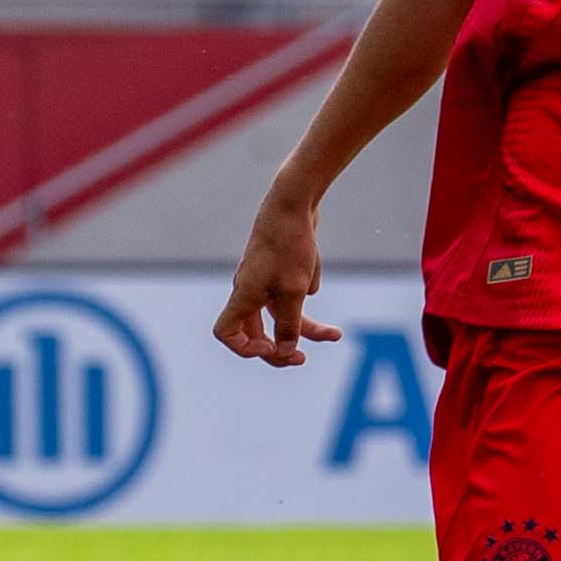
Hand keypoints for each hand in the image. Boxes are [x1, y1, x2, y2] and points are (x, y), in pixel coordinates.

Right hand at [211, 190, 339, 364]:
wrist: (293, 201)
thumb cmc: (289, 245)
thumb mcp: (294, 290)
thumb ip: (289, 325)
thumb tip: (285, 353)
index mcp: (243, 295)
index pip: (226, 332)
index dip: (245, 349)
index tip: (272, 348)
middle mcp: (249, 288)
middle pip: (256, 331)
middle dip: (280, 347)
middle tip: (302, 358)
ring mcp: (263, 278)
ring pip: (279, 314)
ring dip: (305, 327)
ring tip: (335, 334)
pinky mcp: (279, 267)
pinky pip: (292, 291)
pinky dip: (306, 289)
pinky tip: (313, 268)